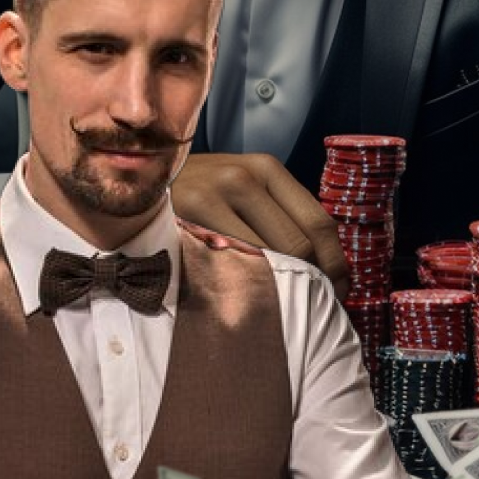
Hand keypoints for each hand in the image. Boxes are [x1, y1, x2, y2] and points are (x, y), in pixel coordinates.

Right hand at [171, 153, 349, 298]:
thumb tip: (325, 264)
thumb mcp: (239, 187)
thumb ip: (276, 213)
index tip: (340, 292)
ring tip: (285, 309)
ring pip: (269, 257)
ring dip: (282, 289)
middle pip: (300, 244)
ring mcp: (215, 193)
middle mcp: (245, 176)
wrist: (139, 179)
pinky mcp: (189, 215)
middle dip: (316, 282)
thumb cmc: (196, 192)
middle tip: (316, 310)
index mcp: (267, 168)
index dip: (336, 264)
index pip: (320, 222)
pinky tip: (246, 297)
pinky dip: (245, 284)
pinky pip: (231, 261)